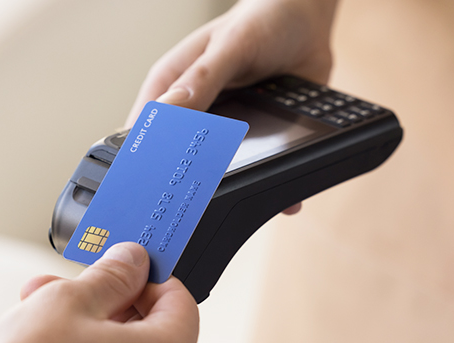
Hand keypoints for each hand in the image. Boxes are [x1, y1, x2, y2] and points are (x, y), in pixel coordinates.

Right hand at [127, 0, 338, 214]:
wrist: (308, 21)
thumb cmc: (260, 21)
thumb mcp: (230, 46)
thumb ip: (202, 78)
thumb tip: (170, 109)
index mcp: (172, 86)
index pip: (146, 131)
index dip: (146, 159)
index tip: (153, 187)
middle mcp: (192, 112)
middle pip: (177, 158)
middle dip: (186, 184)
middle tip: (194, 211)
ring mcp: (221, 129)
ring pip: (214, 169)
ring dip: (228, 188)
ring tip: (236, 210)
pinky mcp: (253, 139)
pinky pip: (256, 170)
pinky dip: (269, 184)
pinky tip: (284, 203)